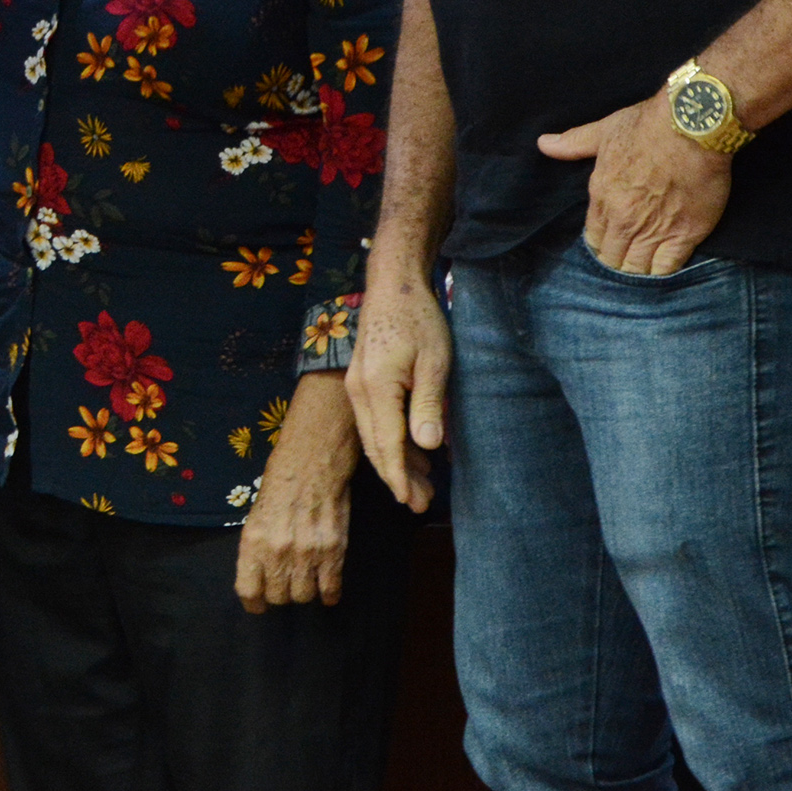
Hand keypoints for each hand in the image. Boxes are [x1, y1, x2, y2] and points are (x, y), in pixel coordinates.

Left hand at [237, 372, 358, 611]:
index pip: (248, 589)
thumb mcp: (256, 515)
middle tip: (285, 584)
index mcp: (253, 541)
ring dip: (303, 592)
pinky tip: (327, 590)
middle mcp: (278, 551)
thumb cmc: (279, 485)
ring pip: (303, 596)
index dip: (254, 603)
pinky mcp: (333, 551)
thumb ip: (257, 548)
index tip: (258, 606)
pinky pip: (331, 588)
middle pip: (279, 597)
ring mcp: (307, 553)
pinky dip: (329, 593)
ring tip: (304, 580)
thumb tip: (260, 578)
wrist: (312, 464)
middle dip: (281, 595)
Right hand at [349, 267, 451, 512]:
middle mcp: (358, 392)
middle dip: (397, 477)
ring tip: (423, 486)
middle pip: (376, 446)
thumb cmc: (419, 320)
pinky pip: (376, 420)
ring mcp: (357, 386)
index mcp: (375, 389)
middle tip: (422, 505)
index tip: (411, 503)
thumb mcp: (434, 362)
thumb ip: (427, 405)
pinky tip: (415, 453)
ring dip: (396, 462)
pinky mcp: (363, 381)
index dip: (399, 477)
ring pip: (375, 436)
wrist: (393, 285)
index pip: (386, 445)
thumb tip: (427, 447)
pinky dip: (394, 441)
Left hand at [538, 91, 733, 275]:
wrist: (691, 129)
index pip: (593, 237)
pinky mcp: (685, 235)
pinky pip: (668, 267)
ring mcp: (654, 230)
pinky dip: (663, 272)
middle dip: (616, 260)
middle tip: (624, 259)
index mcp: (602, 197)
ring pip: (637, 268)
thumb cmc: (647, 126)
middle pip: (612, 258)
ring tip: (641, 269)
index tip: (607, 243)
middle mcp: (624, 220)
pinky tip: (662, 271)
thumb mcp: (604, 131)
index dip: (600, 243)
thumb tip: (543, 144)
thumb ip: (574, 143)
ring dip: (637, 270)